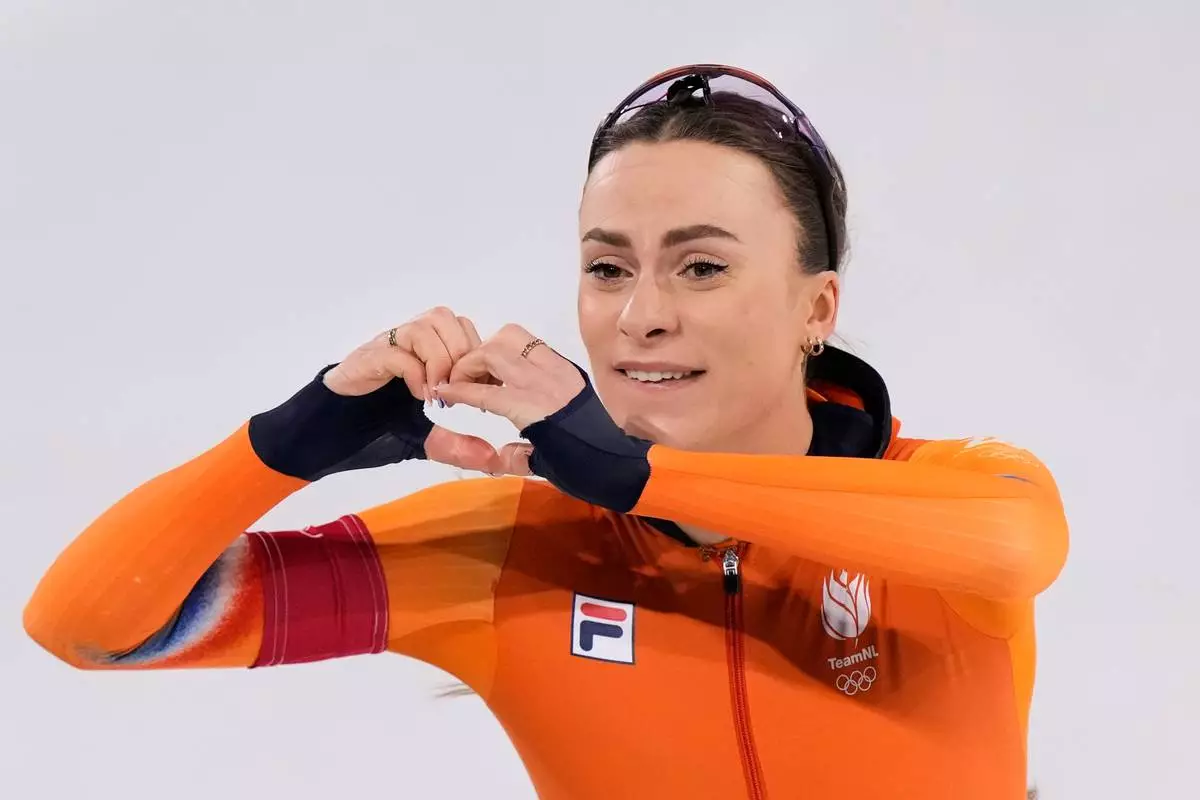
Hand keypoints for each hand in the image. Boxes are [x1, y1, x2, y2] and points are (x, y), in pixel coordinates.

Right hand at [321, 307, 502, 472]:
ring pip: (424, 326)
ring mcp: (382, 348)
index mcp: (421, 354)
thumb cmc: (368, 434)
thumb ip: (453, 446)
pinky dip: (415, 371)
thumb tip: (490, 460)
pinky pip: (396, 350)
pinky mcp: (364, 360)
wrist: (321, 439)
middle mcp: (403, 344)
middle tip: (460, 391)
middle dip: (462, 355)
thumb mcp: (421, 442)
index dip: (477, 355)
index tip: (481, 389)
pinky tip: (418, 397)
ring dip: (440, 360)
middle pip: (447, 319)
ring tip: (438, 394)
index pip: (462, 329)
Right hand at [434, 324, 585, 472]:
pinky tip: (509, 374)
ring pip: (512, 338)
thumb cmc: (581, 472)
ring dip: (491, 350)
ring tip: (486, 374)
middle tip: (462, 383)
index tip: (442, 393)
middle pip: (492, 353)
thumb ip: (513, 457)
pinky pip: (533, 344)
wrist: (621, 463)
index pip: (484, 391)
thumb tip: (495, 454)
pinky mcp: (569, 367)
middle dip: (469, 365)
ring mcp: (559, 370)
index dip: (458, 390)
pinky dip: (513, 351)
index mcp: (534, 409)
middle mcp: (545, 382)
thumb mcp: (541, 468)